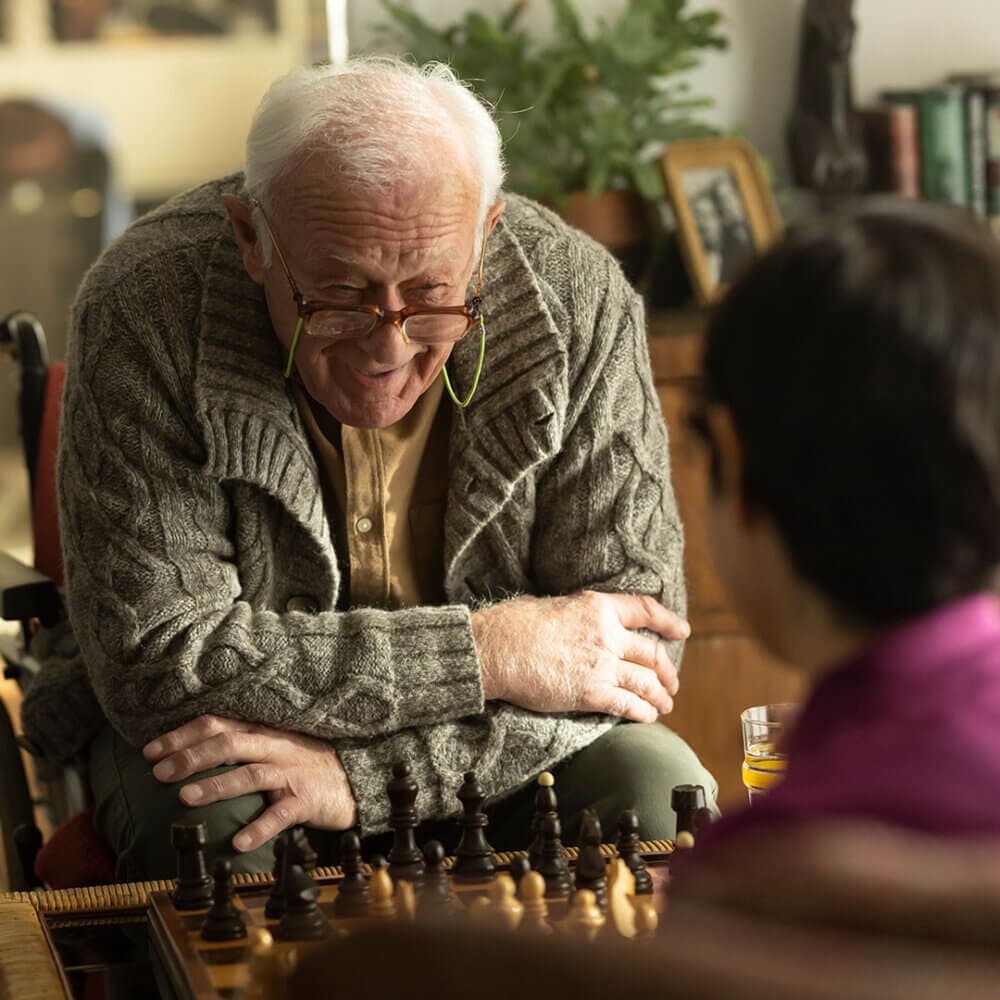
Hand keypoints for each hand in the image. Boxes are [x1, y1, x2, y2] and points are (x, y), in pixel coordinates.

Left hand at [143, 715, 356, 852]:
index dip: (184, 735)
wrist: (355, 781)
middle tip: (159, 773)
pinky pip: (281, 815)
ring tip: (186, 798)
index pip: (219, 725)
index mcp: (263, 733)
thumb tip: (189, 756)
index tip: (151, 750)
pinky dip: (260, 828)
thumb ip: (241, 748)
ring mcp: (291, 774)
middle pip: (230, 743)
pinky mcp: (306, 801)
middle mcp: (275, 748)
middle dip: (192, 757)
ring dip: (217, 785)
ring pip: (250, 774)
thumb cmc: (307, 767)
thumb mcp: (275, 748)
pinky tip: (239, 843)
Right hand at [471, 590, 687, 722]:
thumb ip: (580, 617)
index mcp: (597, 607)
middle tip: (671, 683)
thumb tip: (585, 625)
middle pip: (652, 653)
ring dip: (660, 696)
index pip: (644, 609)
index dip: (668, 621)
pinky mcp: (590, 693)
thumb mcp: (555, 606)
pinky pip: (629, 705)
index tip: (682, 631)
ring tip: (664, 705)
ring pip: (646, 682)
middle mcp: (606, 634)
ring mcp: (600, 664)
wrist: (496, 649)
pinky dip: (643, 712)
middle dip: (667, 671)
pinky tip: (647, 716)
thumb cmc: (513, 626)